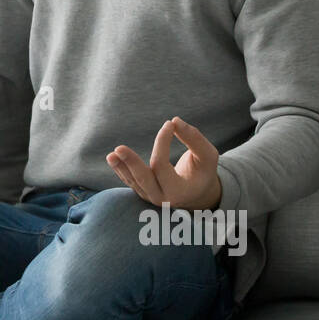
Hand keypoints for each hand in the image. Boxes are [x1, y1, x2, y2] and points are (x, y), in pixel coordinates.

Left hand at [106, 116, 222, 210]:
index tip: (169, 124)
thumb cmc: (203, 172)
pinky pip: (130, 181)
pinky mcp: (143, 192)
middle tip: (118, 148)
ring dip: (121, 166)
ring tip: (111, 155)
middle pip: (143, 179)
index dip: (162, 142)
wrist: (198, 194)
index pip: (162, 165)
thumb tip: (175, 121)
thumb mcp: (207, 156)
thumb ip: (194, 139)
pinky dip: (121, 169)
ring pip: (133, 181)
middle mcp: (163, 198)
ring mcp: (150, 197)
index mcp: (180, 191)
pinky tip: (113, 158)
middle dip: (131, 163)